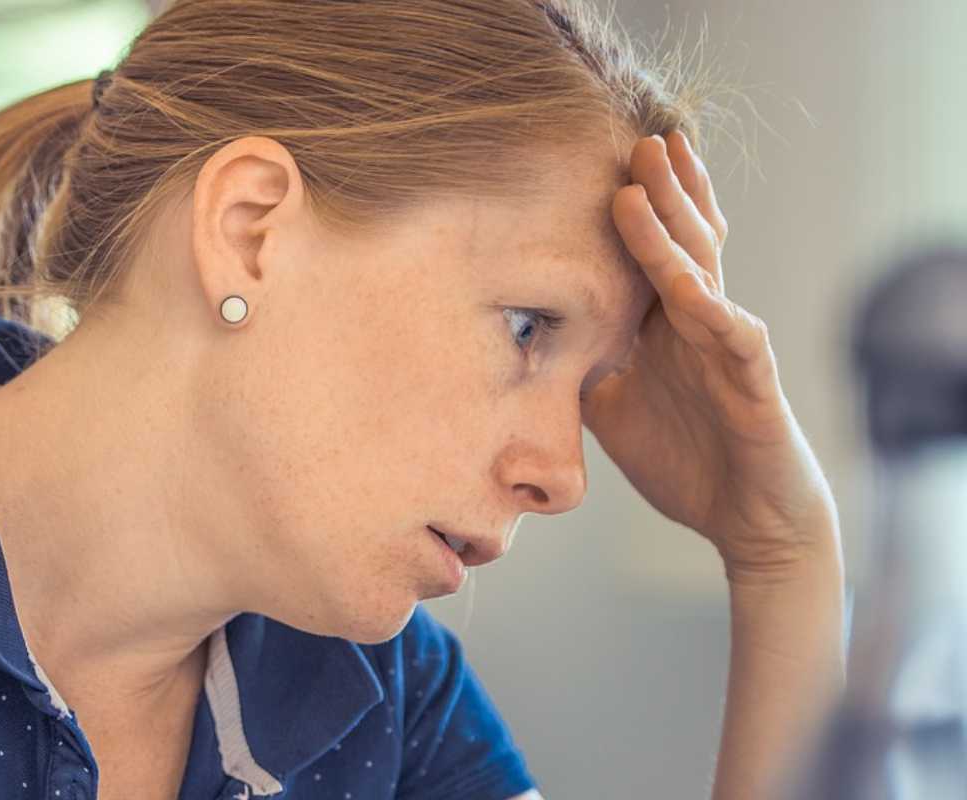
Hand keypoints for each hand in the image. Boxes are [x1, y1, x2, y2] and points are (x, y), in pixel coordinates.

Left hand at [582, 131, 837, 577]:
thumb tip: (522, 345)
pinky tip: (686, 285)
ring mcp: (729, 347)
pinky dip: (711, 309)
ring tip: (646, 181)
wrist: (747, 520)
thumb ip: (580, 368)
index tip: (604, 160)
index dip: (637, 207)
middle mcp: (700, 323)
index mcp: (668, 325)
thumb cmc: (685, 458)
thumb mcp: (612, 409)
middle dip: (659, 190)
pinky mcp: (754, 383)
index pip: (652, 252)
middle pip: (682, 243)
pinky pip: (734, 337)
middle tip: (636, 138)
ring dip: (673, 228)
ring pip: (702, 274)